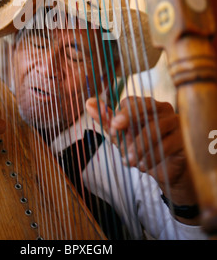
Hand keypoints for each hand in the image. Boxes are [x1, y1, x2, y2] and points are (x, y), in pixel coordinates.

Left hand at [86, 96, 198, 217]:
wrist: (164, 171)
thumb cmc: (141, 148)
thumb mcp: (121, 136)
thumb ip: (106, 120)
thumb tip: (88, 102)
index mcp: (146, 105)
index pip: (132, 101)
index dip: (120, 113)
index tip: (112, 128)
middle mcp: (162, 109)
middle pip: (145, 107)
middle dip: (128, 121)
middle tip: (116, 135)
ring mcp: (175, 122)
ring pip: (154, 129)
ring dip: (138, 147)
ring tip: (129, 161)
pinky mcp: (184, 138)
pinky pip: (167, 144)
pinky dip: (151, 156)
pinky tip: (142, 166)